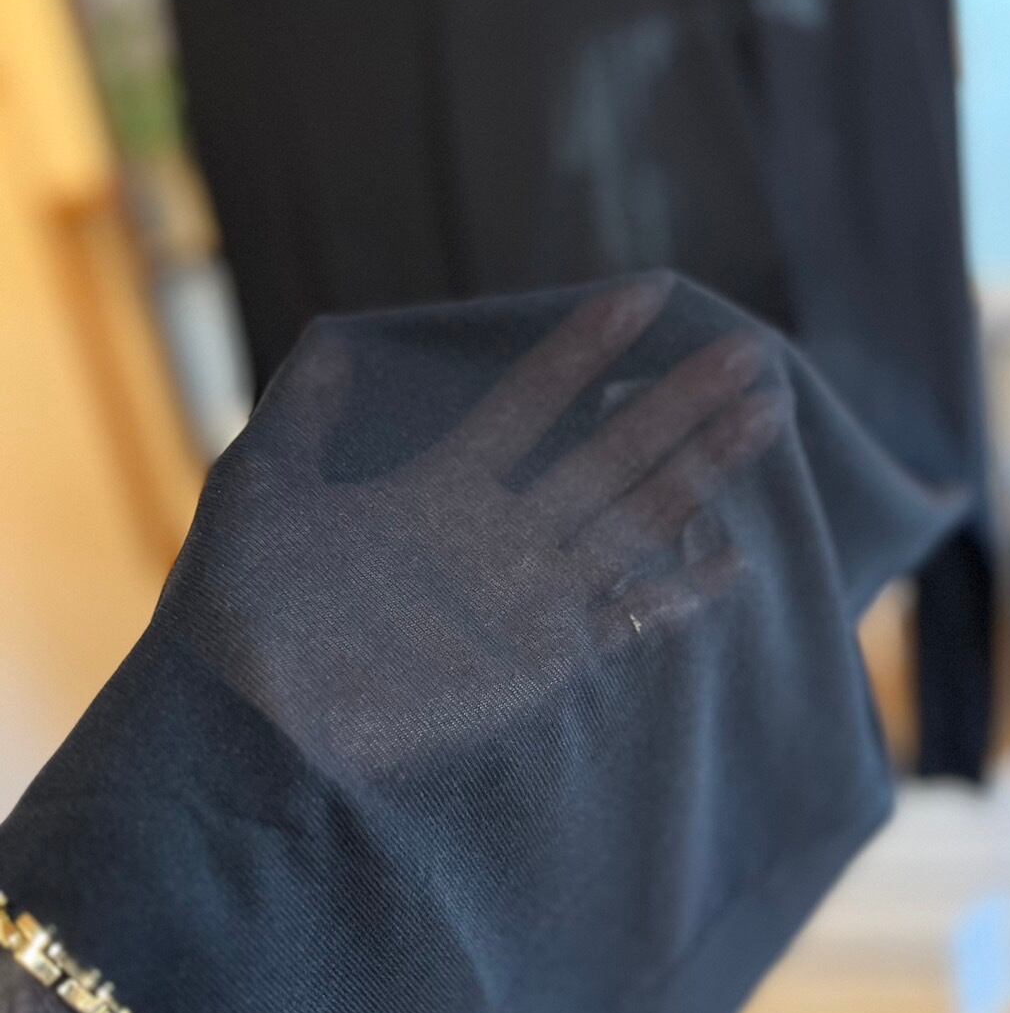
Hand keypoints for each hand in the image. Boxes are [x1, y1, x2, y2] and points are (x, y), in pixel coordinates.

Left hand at [174, 275, 783, 773]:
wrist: (247, 718)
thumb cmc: (240, 606)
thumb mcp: (262, 487)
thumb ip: (303, 411)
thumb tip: (332, 334)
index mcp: (442, 487)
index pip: (533, 402)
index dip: (587, 349)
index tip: (647, 293)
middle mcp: (499, 535)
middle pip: (608, 455)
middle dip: (679, 404)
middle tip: (748, 353)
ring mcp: (526, 598)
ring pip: (632, 521)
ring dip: (699, 472)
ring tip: (765, 416)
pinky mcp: (539, 662)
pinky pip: (625, 621)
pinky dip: (678, 595)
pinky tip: (732, 560)